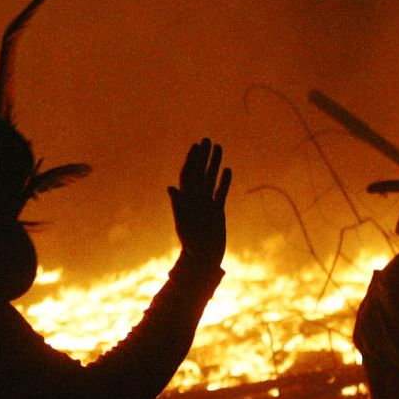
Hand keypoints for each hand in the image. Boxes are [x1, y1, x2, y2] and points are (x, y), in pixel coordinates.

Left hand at [169, 138, 231, 268]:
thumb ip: (178, 206)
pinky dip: (224, 181)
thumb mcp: (184, 224)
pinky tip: (228, 169)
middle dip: (203, 156)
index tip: (196, 146)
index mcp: (187, 200)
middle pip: (199, 173)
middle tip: (207, 139)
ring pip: (211, 179)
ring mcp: (206, 204)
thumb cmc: (191, 244)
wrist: (203, 259)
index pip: (188, 175)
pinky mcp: (217, 212)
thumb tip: (171, 188)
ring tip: (219, 147)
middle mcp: (196, 199)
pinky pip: (220, 193)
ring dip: (214, 164)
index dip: (191, 160)